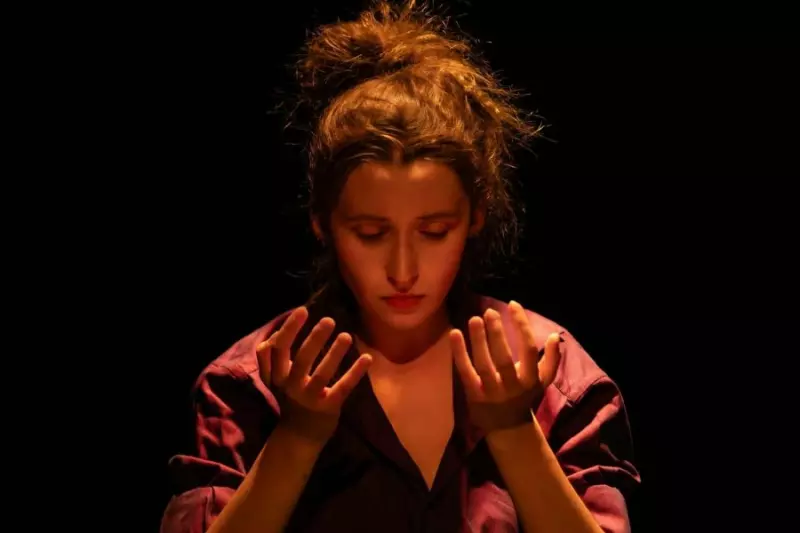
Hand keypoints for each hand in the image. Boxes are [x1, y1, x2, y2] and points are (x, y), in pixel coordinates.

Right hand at [257, 306, 372, 442]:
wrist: (299, 436)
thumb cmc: (291, 399)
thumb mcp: (277, 379)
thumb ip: (274, 358)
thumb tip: (278, 331)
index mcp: (277, 376)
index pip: (277, 349)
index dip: (289, 329)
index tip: (303, 310)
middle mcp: (291, 386)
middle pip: (301, 359)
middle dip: (315, 338)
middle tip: (329, 320)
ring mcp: (309, 398)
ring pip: (322, 374)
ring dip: (335, 353)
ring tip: (346, 336)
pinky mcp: (328, 408)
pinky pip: (343, 388)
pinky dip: (355, 372)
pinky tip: (367, 358)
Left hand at [450, 300, 561, 433]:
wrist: (508, 427)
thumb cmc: (524, 396)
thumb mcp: (543, 381)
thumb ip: (552, 359)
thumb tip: (556, 336)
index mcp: (531, 379)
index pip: (529, 349)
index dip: (522, 326)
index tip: (513, 305)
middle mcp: (512, 386)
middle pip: (504, 358)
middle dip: (497, 334)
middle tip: (490, 312)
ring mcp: (491, 392)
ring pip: (484, 365)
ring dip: (478, 340)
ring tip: (474, 319)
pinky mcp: (474, 395)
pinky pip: (465, 372)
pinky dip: (459, 353)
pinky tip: (455, 333)